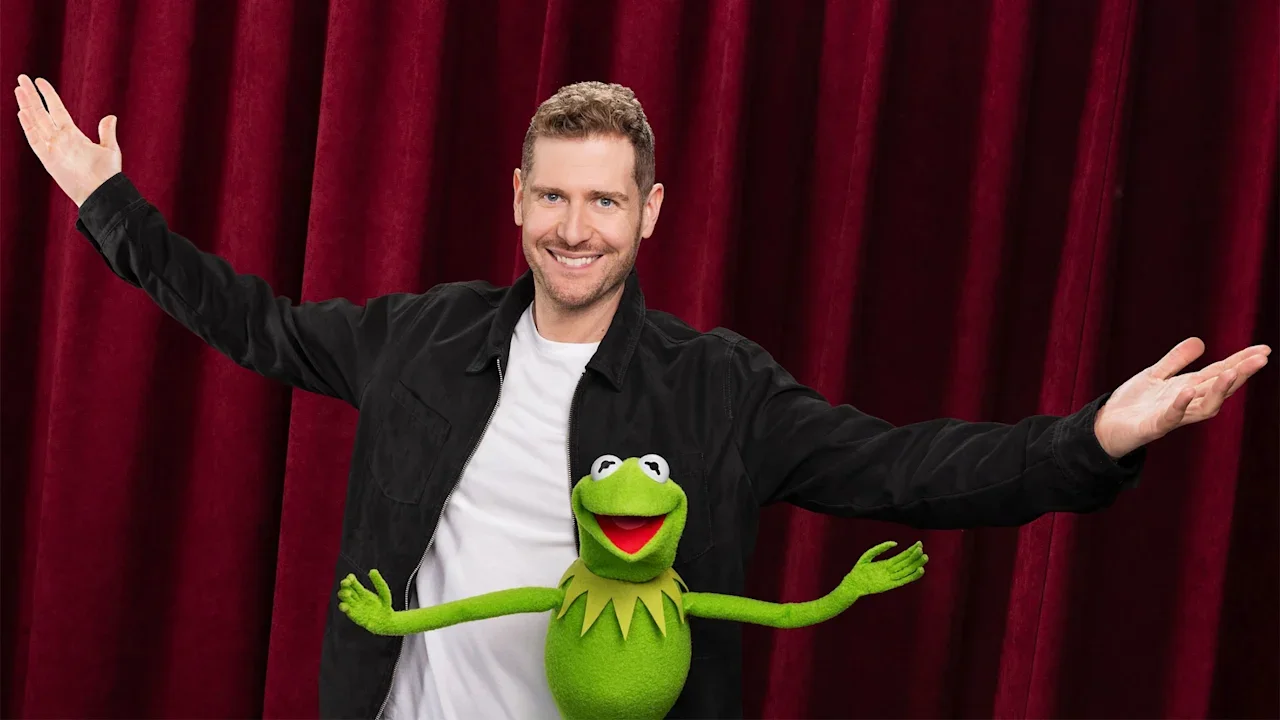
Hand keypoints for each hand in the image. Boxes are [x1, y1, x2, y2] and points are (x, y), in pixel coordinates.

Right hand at [14, 74, 121, 206]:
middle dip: (31, 96)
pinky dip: (29, 127)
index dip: (48, 95)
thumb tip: (110, 116)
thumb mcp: (109, 149)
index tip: (39, 81)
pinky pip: (36, 141)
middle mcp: (60, 139)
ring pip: (36, 123)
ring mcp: (52, 148)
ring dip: (27, 106)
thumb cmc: (107, 174)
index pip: (56, 110)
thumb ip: (106, 132)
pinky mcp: (49, 160)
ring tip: (18, 90)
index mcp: (73, 135)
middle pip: (42, 113)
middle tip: (21, 78)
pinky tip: (22, 113)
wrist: (103, 192)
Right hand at [338, 569, 399, 634]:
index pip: (352, 583)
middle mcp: (356, 599)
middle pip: (345, 589)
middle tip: (347, 583)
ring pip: (343, 599)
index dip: (349, 579)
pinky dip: (345, 608)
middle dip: (344, 585)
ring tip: (348, 594)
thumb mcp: (384, 593)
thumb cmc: (385, 606)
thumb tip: (372, 570)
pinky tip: (345, 606)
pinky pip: (347, 611)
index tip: (351, 578)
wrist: (387, 621)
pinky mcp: (355, 616)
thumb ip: (379, 583)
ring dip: (343, 595)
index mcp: (362, 592)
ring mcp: (354, 607)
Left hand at [841, 540, 926, 597]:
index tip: (919, 543)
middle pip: (906, 562)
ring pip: (907, 570)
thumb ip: (880, 548)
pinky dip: (913, 576)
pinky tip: (920, 570)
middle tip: (923, 549)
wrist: (852, 584)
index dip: (911, 550)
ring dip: (916, 564)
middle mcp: (891, 571)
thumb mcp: (869, 555)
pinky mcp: (891, 585)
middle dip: (915, 556)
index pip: (902, 556)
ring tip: (925, 557)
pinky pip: (904, 580)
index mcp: (887, 564)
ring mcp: (891, 578)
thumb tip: (896, 543)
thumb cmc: (858, 570)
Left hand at [1094, 338, 1270, 457]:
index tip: (1264, 349)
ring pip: (1204, 406)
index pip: (1219, 373)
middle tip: (1261, 359)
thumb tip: (1201, 341)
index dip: (1241, 361)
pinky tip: (1188, 391)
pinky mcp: (1153, 427)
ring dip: (1219, 390)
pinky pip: (1171, 417)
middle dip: (1240, 374)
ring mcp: (1172, 416)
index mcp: (1188, 388)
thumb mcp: (1155, 375)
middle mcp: (1186, 403)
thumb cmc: (1133, 404)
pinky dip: (1180, 405)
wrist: (1105, 426)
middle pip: (1219, 388)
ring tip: (1231, 372)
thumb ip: (1176, 360)